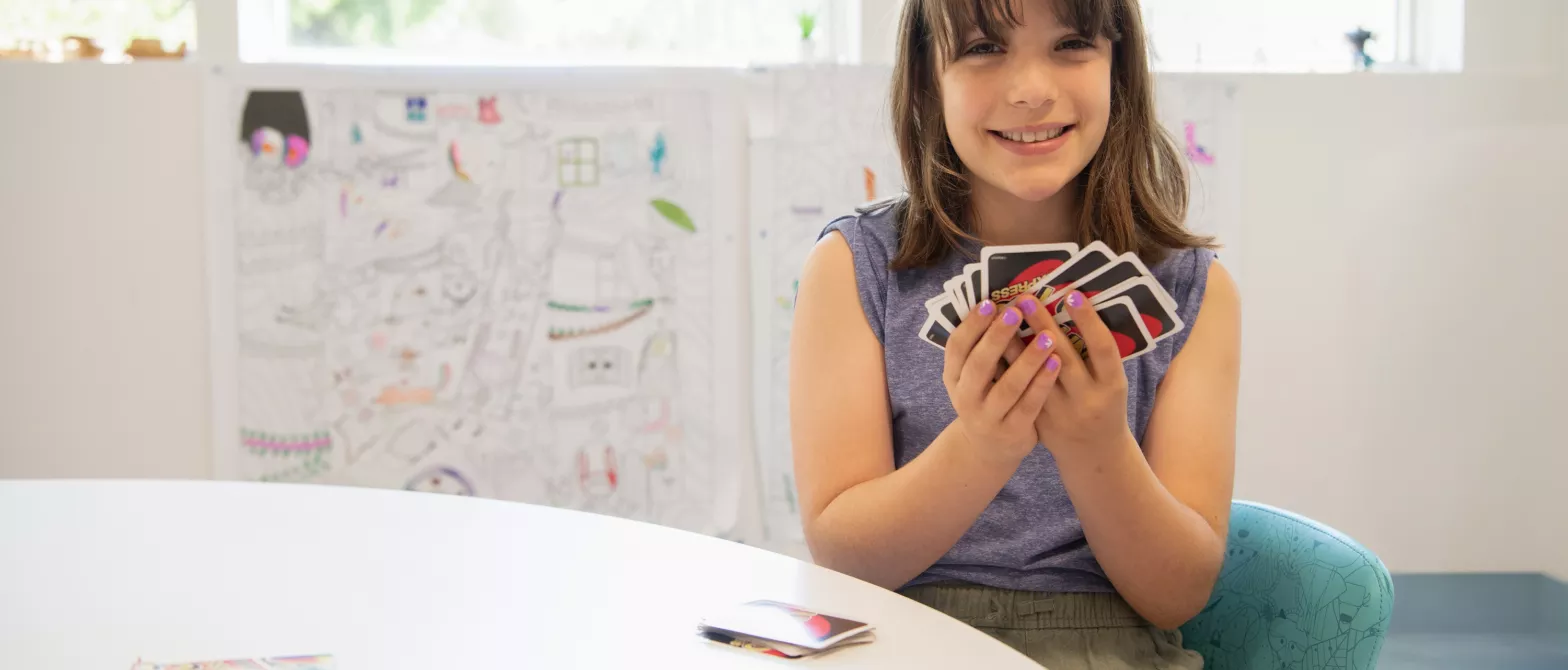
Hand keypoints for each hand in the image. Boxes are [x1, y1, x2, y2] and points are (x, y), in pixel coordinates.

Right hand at [943, 298, 1063, 464]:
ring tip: (1047, 335)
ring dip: (1028, 359)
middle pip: (979, 365)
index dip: (972, 325)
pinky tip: (1056, 362)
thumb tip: (1002, 302)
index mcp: (953, 376)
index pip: (957, 347)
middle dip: (997, 337)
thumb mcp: (973, 376)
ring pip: (1008, 386)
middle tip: (1016, 313)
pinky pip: (1029, 405)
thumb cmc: (986, 397)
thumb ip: (982, 347)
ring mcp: (988, 417)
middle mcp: (965, 397)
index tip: (990, 302)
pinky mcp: (1012, 431)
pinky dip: (1042, 383)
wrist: (988, 448)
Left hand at [1017, 291, 1133, 455]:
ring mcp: (1061, 412)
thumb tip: (1071, 308)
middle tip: (1025, 298)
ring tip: (1004, 315)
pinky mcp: (1039, 420)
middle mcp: (1087, 398)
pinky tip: (993, 345)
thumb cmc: (1104, 404)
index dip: (1089, 321)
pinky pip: (1018, 389)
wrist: (1093, 452)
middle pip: (1063, 357)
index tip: (1071, 294)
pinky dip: (1006, 366)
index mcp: (1112, 385)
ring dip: (1016, 344)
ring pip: (1033, 375)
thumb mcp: (1110, 382)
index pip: (1103, 348)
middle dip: (1043, 326)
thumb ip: (1095, 354)